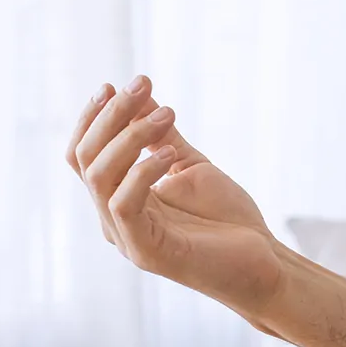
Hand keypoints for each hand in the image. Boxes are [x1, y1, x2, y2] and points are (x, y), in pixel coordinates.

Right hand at [66, 76, 283, 311]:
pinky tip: (169, 154)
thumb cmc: (227, 219)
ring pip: (100, 177)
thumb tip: (141, 96)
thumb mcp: (189, 166)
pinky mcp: (146, 252)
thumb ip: (161, 137)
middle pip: (86, 159)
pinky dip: (142, 172)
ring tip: (167, 114)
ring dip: (130, 136)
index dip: (93, 118)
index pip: (83, 155)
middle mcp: (113, 218)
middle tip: (142, 85)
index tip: (115, 84)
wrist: (262, 262)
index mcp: (119, 198)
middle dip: (112, 115)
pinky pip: (124, 205)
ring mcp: (126, 237)